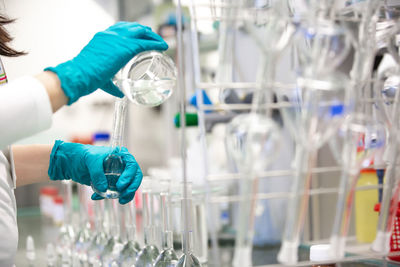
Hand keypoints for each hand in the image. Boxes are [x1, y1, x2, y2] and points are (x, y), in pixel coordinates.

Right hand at [45, 22, 167, 104]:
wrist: (80, 73)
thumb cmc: (86, 76)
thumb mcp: (100, 74)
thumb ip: (111, 84)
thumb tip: (119, 93)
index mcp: (103, 37)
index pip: (120, 28)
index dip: (131, 30)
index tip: (138, 35)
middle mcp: (111, 34)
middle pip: (132, 27)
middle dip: (144, 31)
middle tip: (153, 37)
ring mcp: (119, 39)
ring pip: (141, 31)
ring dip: (152, 36)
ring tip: (160, 41)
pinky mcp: (126, 47)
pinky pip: (145, 42)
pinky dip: (156, 43)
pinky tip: (163, 46)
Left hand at [48, 140, 142, 203]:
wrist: (72, 162)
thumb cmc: (83, 155)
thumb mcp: (90, 160)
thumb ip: (97, 173)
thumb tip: (104, 188)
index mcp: (120, 156)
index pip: (132, 165)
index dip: (130, 175)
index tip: (121, 185)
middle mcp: (122, 166)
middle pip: (135, 177)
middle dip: (131, 187)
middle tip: (123, 195)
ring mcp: (117, 175)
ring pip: (128, 186)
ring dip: (125, 195)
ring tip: (119, 200)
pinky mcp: (111, 184)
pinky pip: (116, 192)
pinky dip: (110, 197)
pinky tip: (97, 197)